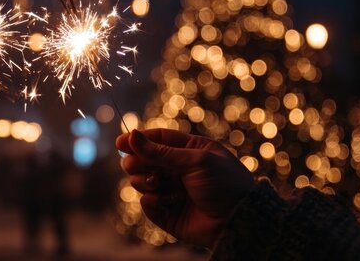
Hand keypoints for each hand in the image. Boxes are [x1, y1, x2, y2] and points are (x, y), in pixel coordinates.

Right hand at [116, 129, 253, 247]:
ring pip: (141, 181)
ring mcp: (172, 191)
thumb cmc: (226, 185)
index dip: (138, 140)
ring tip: (157, 184)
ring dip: (144, 181)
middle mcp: (178, 170)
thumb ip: (161, 151)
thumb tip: (133, 136)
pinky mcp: (167, 213)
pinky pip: (147, 204)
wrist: (239, 221)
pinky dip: (151, 201)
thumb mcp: (196, 160)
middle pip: (144, 160)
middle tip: (134, 166)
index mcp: (189, 151)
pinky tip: (163, 201)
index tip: (120, 142)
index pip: (158, 139)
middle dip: (137, 162)